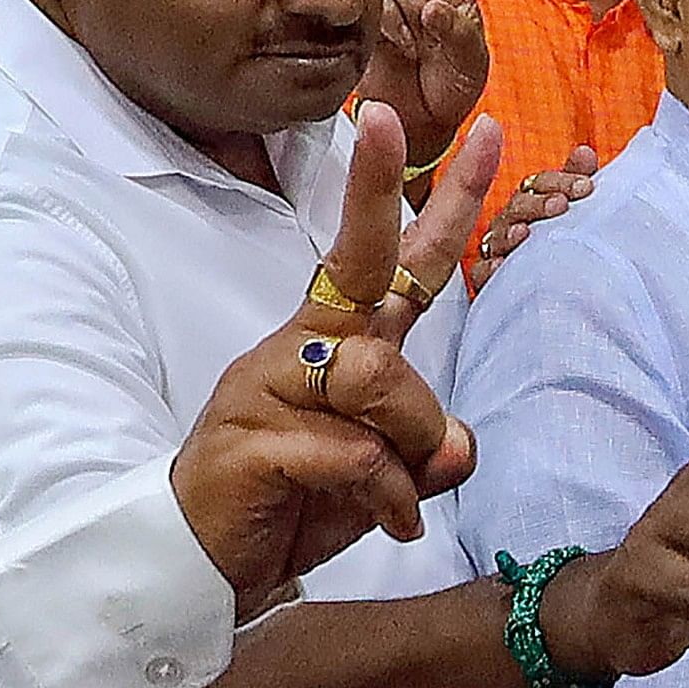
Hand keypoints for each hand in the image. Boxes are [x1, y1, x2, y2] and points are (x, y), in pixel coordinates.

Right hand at [173, 105, 499, 618]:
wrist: (203, 567)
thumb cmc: (295, 505)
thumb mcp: (385, 480)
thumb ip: (428, 454)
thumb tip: (459, 445)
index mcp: (335, 342)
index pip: (395, 261)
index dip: (443, 203)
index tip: (485, 134)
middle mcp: (301, 347)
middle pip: (357, 261)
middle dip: (380, 188)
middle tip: (404, 119)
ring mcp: (268, 386)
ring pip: (379, 378)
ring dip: (412, 441)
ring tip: (401, 493)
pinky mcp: (251, 440)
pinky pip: (356, 453)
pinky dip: (389, 496)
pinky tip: (388, 524)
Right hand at [363, 0, 490, 168]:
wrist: (416, 129)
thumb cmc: (452, 93)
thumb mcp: (471, 64)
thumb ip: (460, 33)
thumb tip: (436, 5)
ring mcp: (389, 2)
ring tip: (414, 43)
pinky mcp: (364, 21)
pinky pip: (366, 6)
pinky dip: (382, 24)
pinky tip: (396, 46)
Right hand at [465, 145, 595, 297]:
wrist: (557, 295)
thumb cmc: (562, 246)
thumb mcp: (574, 213)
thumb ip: (576, 183)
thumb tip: (584, 152)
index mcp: (532, 204)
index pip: (539, 184)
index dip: (560, 181)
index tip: (585, 187)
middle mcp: (511, 223)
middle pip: (518, 206)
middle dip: (538, 204)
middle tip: (560, 205)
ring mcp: (497, 250)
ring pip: (498, 236)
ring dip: (511, 233)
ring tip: (525, 233)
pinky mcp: (487, 279)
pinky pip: (482, 272)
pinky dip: (490, 268)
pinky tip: (500, 266)